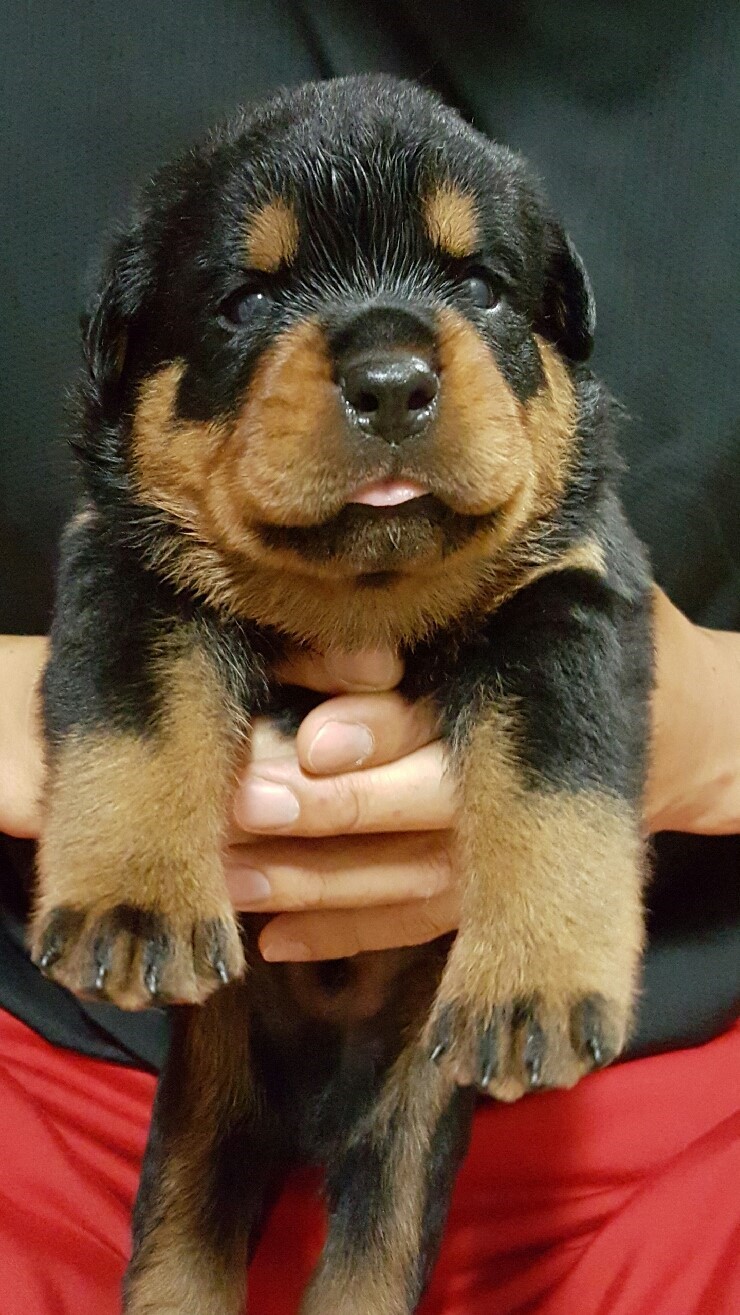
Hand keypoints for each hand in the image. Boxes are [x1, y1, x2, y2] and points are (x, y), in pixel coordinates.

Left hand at [2, 588, 738, 959]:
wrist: (691, 732)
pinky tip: (278, 942)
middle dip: (327, 814)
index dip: (380, 736)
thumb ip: (490, 586)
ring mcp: (505, 857)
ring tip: (232, 877)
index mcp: (526, 706)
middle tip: (241, 808)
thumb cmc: (608, 638)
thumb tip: (368, 574)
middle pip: (416, 815)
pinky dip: (348, 936)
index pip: (448, 725)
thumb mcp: (568, 592)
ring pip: (405, 884)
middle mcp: (512, 793)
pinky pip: (417, 925)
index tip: (312, 738)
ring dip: (315, 886)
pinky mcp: (491, 892)